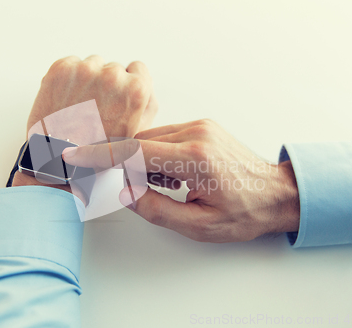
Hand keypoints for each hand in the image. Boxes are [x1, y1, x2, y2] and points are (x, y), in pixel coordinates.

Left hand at [27, 55, 157, 138]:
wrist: (58, 156)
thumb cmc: (98, 151)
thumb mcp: (137, 133)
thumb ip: (148, 103)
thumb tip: (144, 81)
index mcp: (136, 90)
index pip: (138, 68)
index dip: (127, 84)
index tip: (117, 97)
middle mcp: (113, 75)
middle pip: (113, 68)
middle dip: (107, 84)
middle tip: (96, 108)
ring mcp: (86, 70)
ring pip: (92, 65)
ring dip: (88, 79)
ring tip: (80, 105)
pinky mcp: (62, 68)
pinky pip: (71, 64)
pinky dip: (69, 78)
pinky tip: (68, 99)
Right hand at [63, 119, 299, 241]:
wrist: (276, 193)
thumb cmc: (243, 212)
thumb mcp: (198, 225)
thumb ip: (155, 209)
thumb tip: (124, 190)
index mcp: (195, 158)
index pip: (134, 150)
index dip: (100, 154)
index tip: (74, 154)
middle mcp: (196, 133)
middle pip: (139, 143)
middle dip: (130, 166)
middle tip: (147, 192)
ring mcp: (200, 126)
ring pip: (149, 138)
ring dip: (145, 161)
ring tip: (172, 186)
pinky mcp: (201, 126)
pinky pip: (163, 136)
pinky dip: (157, 154)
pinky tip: (176, 174)